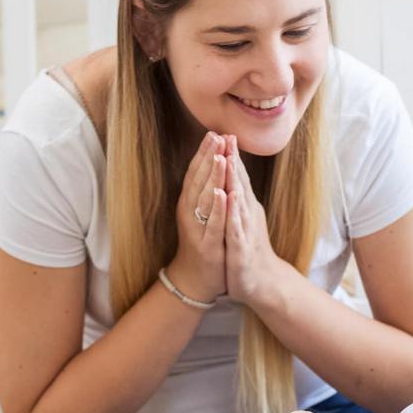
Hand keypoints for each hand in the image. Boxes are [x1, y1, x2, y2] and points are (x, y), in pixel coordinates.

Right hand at [168, 132, 228, 303]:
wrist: (196, 280)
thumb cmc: (202, 244)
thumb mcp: (203, 215)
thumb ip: (205, 192)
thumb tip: (213, 166)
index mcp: (190, 204)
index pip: (196, 173)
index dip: (204, 153)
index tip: (215, 132)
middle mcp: (190, 213)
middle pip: (198, 181)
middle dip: (208, 158)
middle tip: (216, 135)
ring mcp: (198, 230)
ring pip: (204, 199)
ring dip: (211, 177)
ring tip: (219, 157)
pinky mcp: (208, 246)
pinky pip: (213, 225)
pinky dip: (217, 209)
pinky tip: (222, 194)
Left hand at [223, 135, 287, 306]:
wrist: (263, 284)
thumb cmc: (252, 253)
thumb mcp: (245, 224)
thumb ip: (241, 203)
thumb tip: (235, 182)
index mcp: (246, 210)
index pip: (239, 179)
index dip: (233, 157)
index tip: (225, 133)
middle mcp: (248, 216)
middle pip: (240, 184)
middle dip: (234, 160)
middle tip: (228, 135)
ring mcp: (246, 231)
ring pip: (239, 201)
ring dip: (234, 179)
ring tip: (228, 157)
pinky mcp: (241, 248)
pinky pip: (236, 227)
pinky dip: (232, 211)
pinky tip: (229, 197)